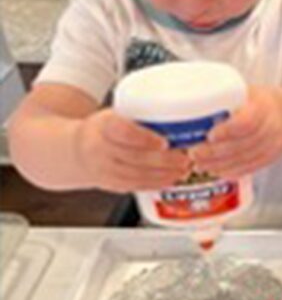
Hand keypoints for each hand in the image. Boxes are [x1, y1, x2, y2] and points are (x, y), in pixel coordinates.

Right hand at [74, 109, 190, 192]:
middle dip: (164, 160)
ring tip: (184, 169)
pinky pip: (135, 185)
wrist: (77, 150)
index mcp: (103, 126)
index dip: (145, 139)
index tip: (165, 141)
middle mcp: (100, 149)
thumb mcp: (116, 115)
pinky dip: (156, 183)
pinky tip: (171, 178)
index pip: (124, 133)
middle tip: (185, 158)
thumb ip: (140, 116)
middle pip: (135, 157)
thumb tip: (179, 114)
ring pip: (137, 174)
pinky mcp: (109, 184)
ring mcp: (103, 169)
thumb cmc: (105, 129)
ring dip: (164, 174)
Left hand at [190, 86, 281, 180]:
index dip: (228, 131)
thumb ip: (222, 95)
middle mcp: (271, 127)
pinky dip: (231, 171)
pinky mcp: (270, 158)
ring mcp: (273, 145)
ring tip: (198, 164)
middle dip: (216, 152)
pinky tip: (215, 171)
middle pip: (243, 144)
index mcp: (263, 107)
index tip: (209, 135)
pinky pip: (250, 168)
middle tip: (194, 153)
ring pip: (245, 159)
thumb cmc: (258, 101)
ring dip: (219, 164)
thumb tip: (186, 94)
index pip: (247, 122)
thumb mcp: (244, 91)